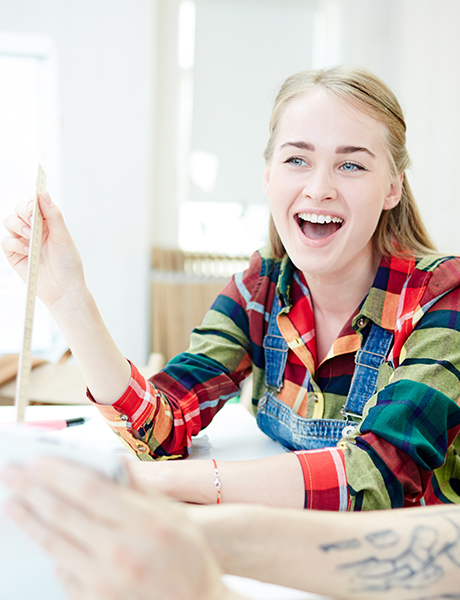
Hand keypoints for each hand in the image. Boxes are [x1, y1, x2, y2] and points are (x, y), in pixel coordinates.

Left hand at [0, 457, 231, 599]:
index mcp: (144, 524)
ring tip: (13, 504)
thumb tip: (114, 462)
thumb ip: (141, 489)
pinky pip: (63, 573)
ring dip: (29, 520)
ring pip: (54, 544)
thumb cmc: (189, 562)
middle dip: (33, 490)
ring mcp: (104, 582)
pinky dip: (51, 552)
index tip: (37, 461)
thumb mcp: (176, 517)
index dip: (59, 472)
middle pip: (65, 514)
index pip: (89, 489)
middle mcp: (120, 553)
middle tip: (12, 475)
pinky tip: (40, 536)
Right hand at [1, 193, 85, 309]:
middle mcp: (33, 229)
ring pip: (9, 222)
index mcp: (47, 222)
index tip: (35, 204)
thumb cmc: (67, 263)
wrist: (63, 289)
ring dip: (18, 225)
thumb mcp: (63, 237)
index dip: (32, 200)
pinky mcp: (14, 254)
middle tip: (31, 219)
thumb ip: (53, 215)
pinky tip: (27, 250)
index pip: (34, 203)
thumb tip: (43, 194)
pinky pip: (6, 242)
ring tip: (30, 236)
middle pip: (18, 209)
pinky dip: (14, 244)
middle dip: (23, 211)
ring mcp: (22, 240)